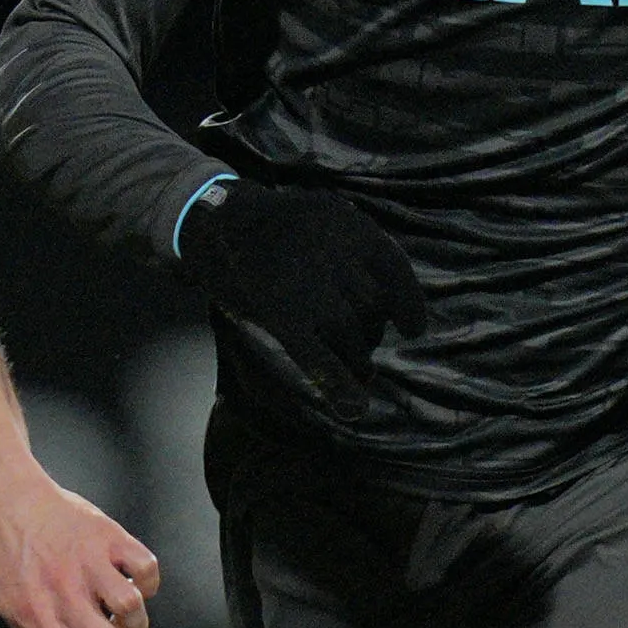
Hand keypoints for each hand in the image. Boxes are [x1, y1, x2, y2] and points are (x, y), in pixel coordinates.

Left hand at [0, 463, 159, 627]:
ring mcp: (88, 564)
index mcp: (38, 617)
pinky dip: (147, 582)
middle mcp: (64, 593)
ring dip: (135, 625)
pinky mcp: (108, 537)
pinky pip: (145, 567)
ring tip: (123, 621)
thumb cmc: (10, 561)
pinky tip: (132, 584)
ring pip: (130, 608)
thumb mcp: (12, 609)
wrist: (5, 501)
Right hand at [181, 178, 428, 414]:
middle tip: (362, 350)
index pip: (393, 268)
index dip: (408, 302)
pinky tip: (353, 408)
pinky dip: (338, 384)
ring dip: (358, 359)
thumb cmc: (275, 229)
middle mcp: (332, 252)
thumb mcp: (321, 219)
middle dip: (371, 333)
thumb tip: (390, 309)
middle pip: (370, 305)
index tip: (413, 329)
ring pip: (350, 333)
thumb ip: (354, 253)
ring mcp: (305, 285)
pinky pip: (318, 355)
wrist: (214, 222)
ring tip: (358, 372)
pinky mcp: (280, 314)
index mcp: (348, 224)